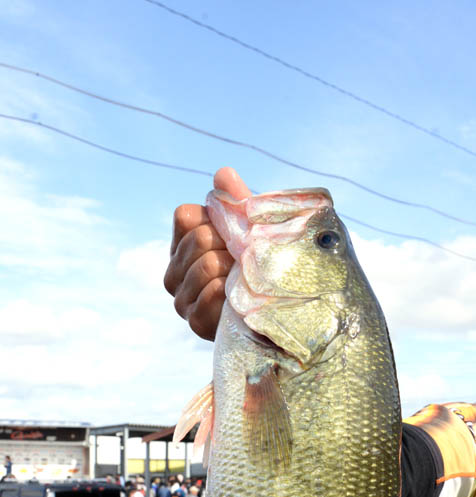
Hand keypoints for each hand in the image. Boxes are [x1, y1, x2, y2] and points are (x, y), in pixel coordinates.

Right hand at [163, 166, 251, 339]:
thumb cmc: (263, 271)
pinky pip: (212, 292)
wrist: (280, 317)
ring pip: (207, 264)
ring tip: (247, 282)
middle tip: (247, 264)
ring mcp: (181, 299)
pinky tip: (242, 299)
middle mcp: (174, 272)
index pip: (186, 216)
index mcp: (183, 245)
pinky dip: (233, 292)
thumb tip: (223, 173)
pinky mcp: (195, 322)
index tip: (237, 236)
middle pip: (199, 238)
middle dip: (231, 246)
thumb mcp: (254, 234)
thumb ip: (238, 203)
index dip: (217, 221)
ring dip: (235, 270)